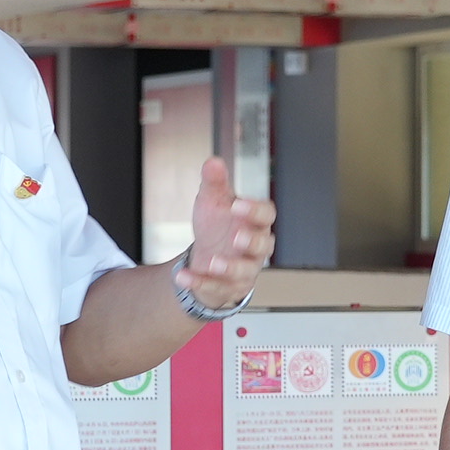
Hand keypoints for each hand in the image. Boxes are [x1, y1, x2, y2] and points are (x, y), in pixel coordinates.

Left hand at [184, 155, 276, 306]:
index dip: (255, 210)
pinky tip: (183, 277)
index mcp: (256, 222)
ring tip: (212, 262)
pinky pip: (216, 287)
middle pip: (264, 246)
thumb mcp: (213, 201)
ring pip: (244, 271)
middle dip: (252, 242)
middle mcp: (255, 248)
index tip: (237, 205)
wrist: (207, 258)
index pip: (266, 214)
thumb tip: (213, 162)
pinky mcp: (228, 287)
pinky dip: (198, 282)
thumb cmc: (218, 227)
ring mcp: (244, 270)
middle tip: (237, 237)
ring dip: (229, 267)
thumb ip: (214, 182)